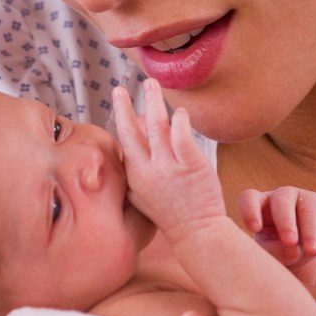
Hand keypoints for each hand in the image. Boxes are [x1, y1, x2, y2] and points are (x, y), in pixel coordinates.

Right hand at [112, 80, 225, 237]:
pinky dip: (180, 121)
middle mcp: (148, 169)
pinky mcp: (191, 165)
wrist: (196, 232)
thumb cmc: (169, 214)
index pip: (124, 139)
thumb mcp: (140, 195)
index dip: (121, 116)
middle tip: (122, 86)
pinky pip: (182, 136)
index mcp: (134, 175)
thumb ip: (131, 170)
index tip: (118, 97)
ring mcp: (169, 167)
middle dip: (125, 105)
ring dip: (153, 102)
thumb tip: (126, 143)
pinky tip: (180, 112)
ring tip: (151, 84)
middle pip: (133, 130)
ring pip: (157, 126)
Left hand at [238, 187, 315, 277]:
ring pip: (309, 206)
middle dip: (286, 221)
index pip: (250, 198)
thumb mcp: (269, 254)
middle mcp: (283, 196)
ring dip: (311, 229)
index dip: (250, 210)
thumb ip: (275, 252)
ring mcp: (307, 198)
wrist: (298, 252)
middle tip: (290, 242)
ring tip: (312, 250)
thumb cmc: (276, 250)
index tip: (254, 229)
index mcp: (260, 204)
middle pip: (282, 200)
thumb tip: (294, 248)